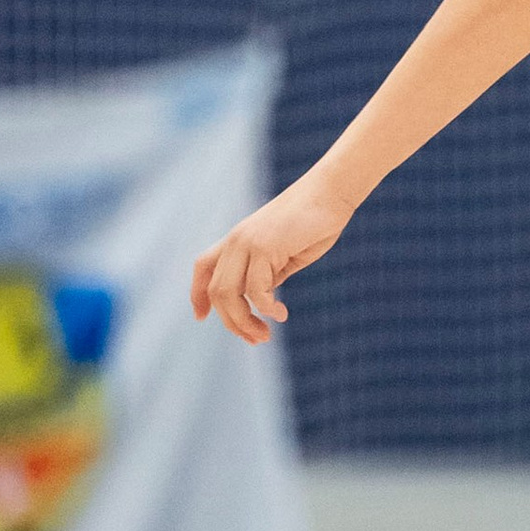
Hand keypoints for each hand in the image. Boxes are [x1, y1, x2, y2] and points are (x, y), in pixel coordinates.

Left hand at [191, 171, 354, 345]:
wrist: (332, 191)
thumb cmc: (316, 221)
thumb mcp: (285, 254)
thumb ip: (268, 274)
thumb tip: (260, 300)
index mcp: (238, 239)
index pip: (204, 267)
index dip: (197, 295)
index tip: (201, 317)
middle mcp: (236, 240)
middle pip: (216, 290)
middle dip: (232, 322)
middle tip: (257, 339)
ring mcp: (247, 242)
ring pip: (228, 293)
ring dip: (244, 321)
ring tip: (265, 334)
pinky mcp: (264, 246)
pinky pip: (256, 289)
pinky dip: (266, 309)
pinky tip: (281, 314)